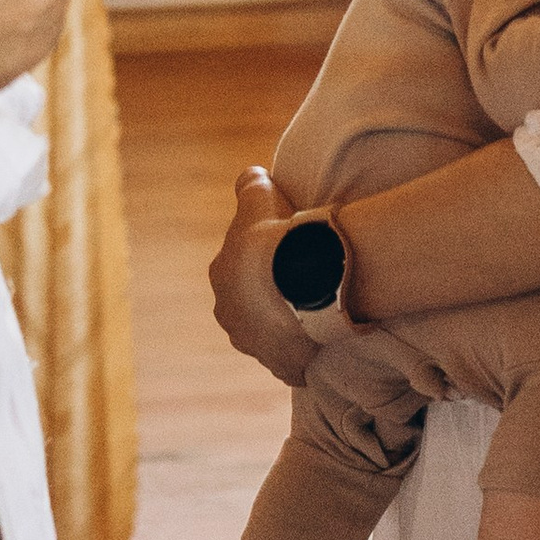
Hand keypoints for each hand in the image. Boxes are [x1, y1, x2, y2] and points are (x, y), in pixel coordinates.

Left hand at [208, 165, 316, 383]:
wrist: (304, 282)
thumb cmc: (277, 239)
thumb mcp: (260, 198)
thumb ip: (250, 184)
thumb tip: (250, 175)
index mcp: (222, 278)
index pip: (239, 268)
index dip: (262, 259)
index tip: (287, 253)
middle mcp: (230, 316)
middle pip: (250, 305)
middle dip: (269, 296)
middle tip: (302, 282)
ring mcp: (254, 345)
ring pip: (268, 334)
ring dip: (284, 325)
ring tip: (313, 309)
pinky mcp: (281, 365)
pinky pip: (290, 361)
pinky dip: (301, 352)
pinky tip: (317, 340)